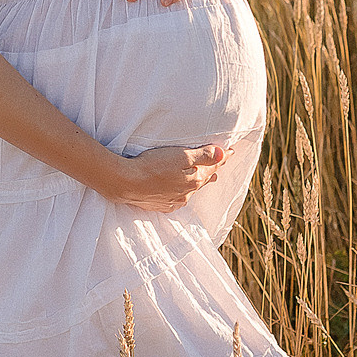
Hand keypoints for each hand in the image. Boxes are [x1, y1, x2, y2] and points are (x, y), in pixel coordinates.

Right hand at [106, 143, 224, 211]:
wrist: (125, 183)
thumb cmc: (153, 165)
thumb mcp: (180, 156)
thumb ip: (203, 155)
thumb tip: (224, 154)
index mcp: (195, 180)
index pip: (213, 166)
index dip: (222, 158)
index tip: (230, 151)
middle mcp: (187, 193)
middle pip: (204, 179)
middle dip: (213, 170)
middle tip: (220, 164)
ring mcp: (174, 200)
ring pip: (192, 190)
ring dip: (199, 182)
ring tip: (207, 177)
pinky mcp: (161, 205)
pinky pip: (178, 199)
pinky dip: (184, 192)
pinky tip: (182, 193)